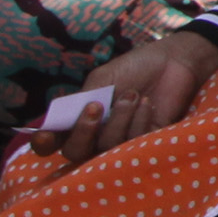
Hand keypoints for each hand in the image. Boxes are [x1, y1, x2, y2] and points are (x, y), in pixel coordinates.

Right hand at [44, 29, 217, 159]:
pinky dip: (138, 121)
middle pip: (76, 154)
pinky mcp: (146, 145)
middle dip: (82, 132)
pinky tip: (145, 103)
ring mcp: (120, 143)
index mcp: (80, 118)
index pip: (54, 141)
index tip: (44, 136)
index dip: (44, 143)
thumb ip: (82, 101)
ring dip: (118, 119)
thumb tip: (59, 120)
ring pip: (107, 147)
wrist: (173, 63)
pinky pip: (133, 144)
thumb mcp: (102, 81)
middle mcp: (96, 136)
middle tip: (96, 107)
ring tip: (132, 94)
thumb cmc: (135, 69)